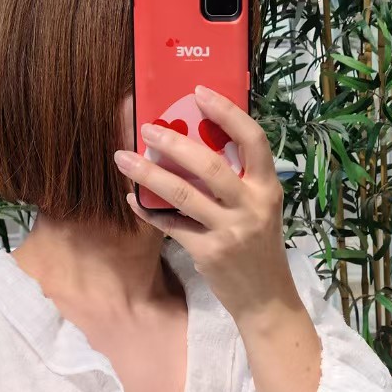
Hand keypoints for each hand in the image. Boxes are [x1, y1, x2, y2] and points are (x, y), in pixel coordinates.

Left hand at [113, 84, 303, 327]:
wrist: (265, 299)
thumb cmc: (259, 249)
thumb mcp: (262, 209)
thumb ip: (239, 182)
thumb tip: (196, 148)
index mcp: (267, 188)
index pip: (253, 139)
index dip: (227, 112)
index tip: (199, 93)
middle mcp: (251, 205)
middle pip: (209, 164)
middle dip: (173, 142)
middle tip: (147, 128)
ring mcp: (229, 230)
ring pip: (182, 194)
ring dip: (148, 173)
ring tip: (124, 158)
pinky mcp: (208, 252)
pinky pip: (171, 226)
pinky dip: (148, 212)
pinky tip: (132, 200)